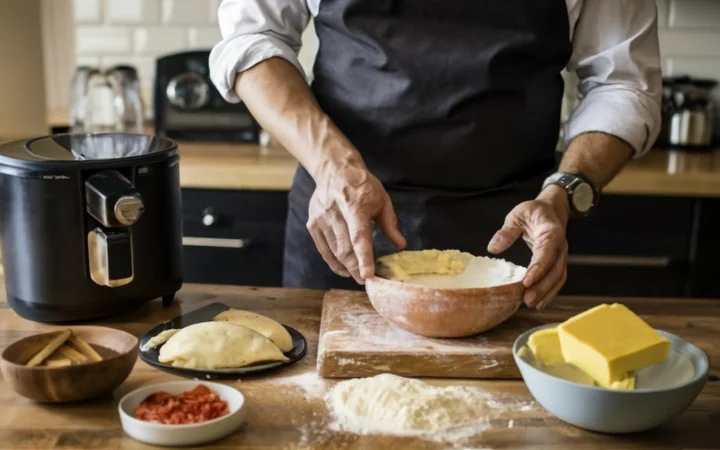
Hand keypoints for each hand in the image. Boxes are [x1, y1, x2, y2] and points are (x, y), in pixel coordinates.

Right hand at [307, 165, 405, 283]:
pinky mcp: (312, 224)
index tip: (368, 276)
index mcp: (355, 205)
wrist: (334, 169)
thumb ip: (390, 223)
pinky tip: (343, 270)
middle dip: (355, 268)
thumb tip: (401, 245)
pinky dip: (333, 263)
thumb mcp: (382, 199)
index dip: (364, 258)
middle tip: (366, 281)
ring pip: (334, 252)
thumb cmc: (362, 186)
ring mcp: (321, 219)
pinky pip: (323, 250)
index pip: (359, 236)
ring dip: (346, 267)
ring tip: (356, 276)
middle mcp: (335, 213)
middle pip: (344, 249)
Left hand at [487, 185, 569, 308]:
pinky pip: (557, 279)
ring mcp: (561, 255)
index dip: (538, 268)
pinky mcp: (558, 262)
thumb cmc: (533, 211)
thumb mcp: (518, 214)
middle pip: (555, 270)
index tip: (526, 282)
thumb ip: (507, 231)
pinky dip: (550, 292)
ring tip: (532, 304)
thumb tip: (493, 248)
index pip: (547, 252)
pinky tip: (539, 302)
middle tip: (527, 300)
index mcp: (551, 232)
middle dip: (542, 287)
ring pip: (558, 277)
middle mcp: (560, 246)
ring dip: (546, 293)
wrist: (552, 209)